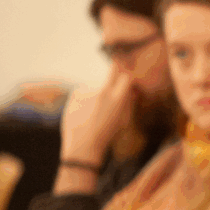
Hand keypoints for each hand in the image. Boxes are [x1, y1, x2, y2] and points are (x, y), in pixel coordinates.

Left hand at [55, 67, 134, 192]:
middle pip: (113, 70)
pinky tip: (85, 112)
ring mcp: (88, 90)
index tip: (128, 74)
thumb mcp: (124, 121)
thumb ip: (129, 103)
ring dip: (98, 92)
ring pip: (97, 85)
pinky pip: (85, 91)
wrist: (83, 146)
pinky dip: (86, 98)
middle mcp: (103, 91)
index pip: (127, 77)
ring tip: (95, 112)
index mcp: (118, 99)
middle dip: (117, 67)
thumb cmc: (107, 136)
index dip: (128, 76)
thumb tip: (134, 90)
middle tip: (118, 63)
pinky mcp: (76, 92)